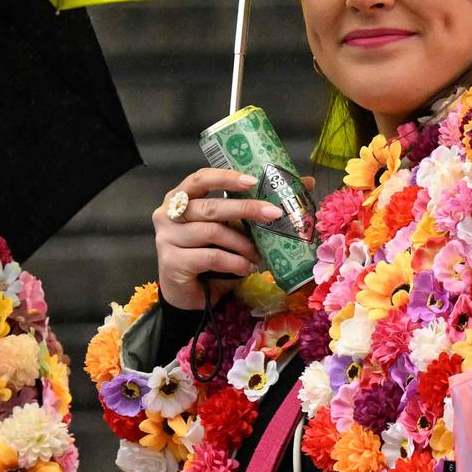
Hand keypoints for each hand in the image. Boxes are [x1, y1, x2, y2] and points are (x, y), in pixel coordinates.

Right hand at [154, 168, 301, 311]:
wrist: (189, 293)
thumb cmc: (210, 253)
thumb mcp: (231, 227)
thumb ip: (253, 208)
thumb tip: (305, 182)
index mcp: (180, 197)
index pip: (199, 179)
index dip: (225, 177)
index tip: (252, 181)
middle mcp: (167, 214)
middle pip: (210, 207)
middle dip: (245, 209)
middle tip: (274, 214)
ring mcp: (167, 238)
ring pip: (212, 232)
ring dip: (242, 244)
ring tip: (259, 254)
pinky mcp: (172, 262)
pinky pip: (210, 257)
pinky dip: (234, 262)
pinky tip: (247, 268)